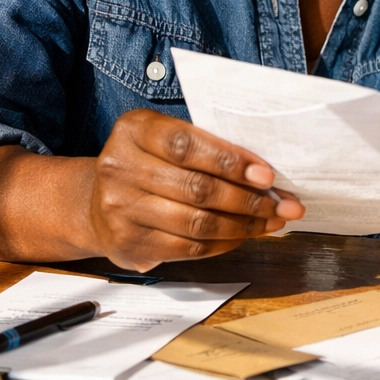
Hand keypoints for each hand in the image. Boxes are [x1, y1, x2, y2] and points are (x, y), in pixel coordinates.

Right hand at [87, 108, 303, 270]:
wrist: (95, 200)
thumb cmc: (148, 161)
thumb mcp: (164, 136)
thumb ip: (204, 144)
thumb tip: (263, 169)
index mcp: (134, 131)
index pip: (187, 146)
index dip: (232, 162)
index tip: (267, 175)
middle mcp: (120, 168)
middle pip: (197, 188)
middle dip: (249, 199)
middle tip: (283, 203)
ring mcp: (120, 209)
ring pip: (196, 223)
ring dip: (243, 225)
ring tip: (272, 221)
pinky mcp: (128, 243)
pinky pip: (187, 248)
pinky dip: (223, 243)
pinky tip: (243, 235)